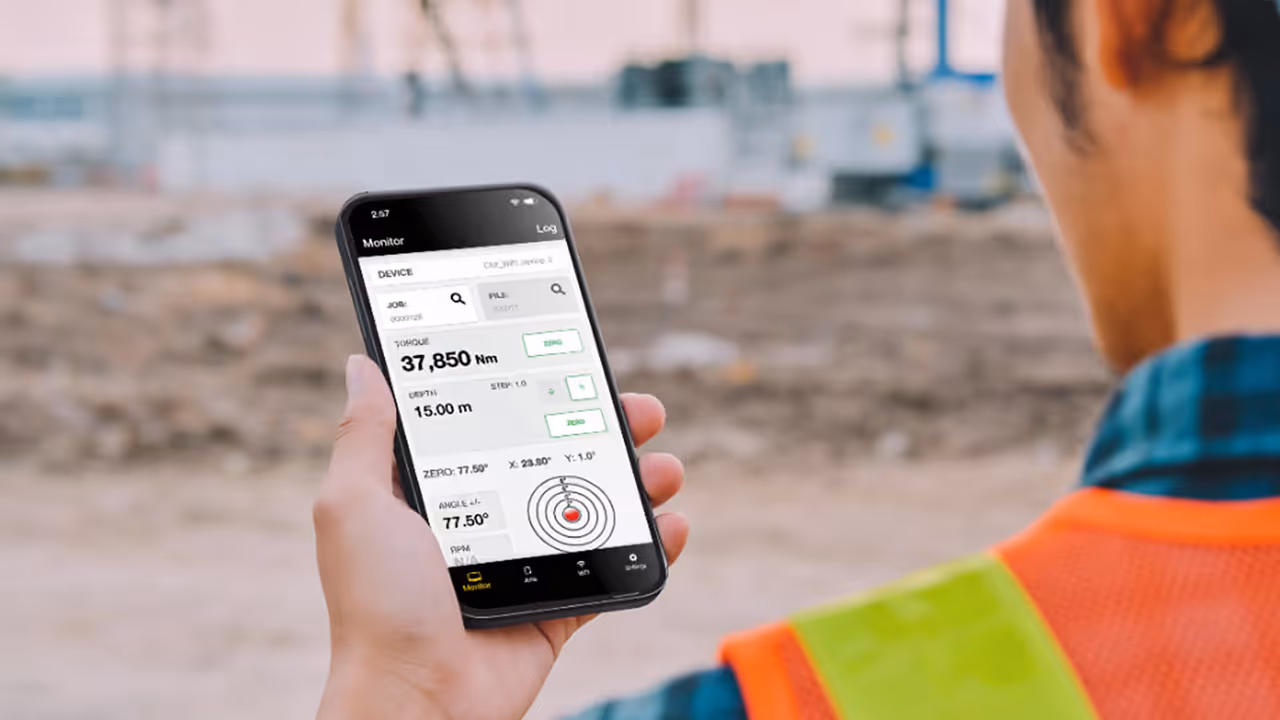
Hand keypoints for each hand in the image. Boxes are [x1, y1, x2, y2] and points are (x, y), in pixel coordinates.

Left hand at [314, 356, 689, 719]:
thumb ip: (364, 436)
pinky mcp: (555, 607)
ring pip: (593, 509)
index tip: (571, 362)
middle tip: (641, 410)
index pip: (494, 424)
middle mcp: (484, 520)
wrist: (417, 699)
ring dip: (638, 482)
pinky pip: (611, 570)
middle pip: (557, 457)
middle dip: (605, 429)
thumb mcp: (355, 504)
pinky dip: (650, 547)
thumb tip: (362, 365)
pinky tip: (674, 524)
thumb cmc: (376, 604)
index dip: (535, 391)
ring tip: (665, 468)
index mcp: (438, 492)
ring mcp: (524, 564)